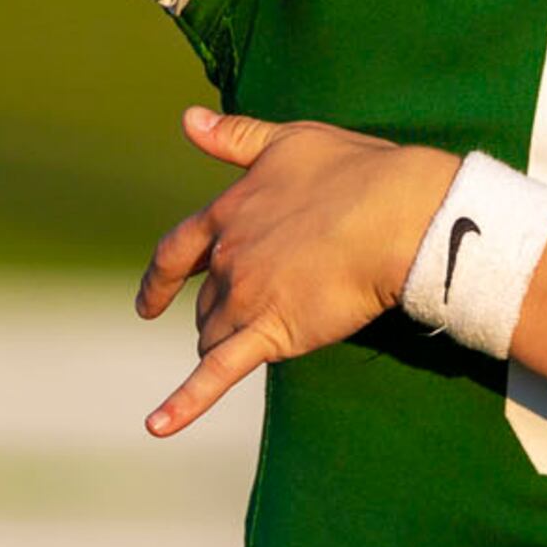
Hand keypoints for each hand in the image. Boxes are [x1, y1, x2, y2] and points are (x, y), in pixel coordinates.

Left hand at [134, 108, 459, 437]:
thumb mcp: (287, 141)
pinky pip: (216, 376)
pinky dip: (182, 404)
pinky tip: (157, 426)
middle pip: (205, 301)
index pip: (177, 251)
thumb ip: (234, 137)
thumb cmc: (353, 172)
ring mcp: (244, 299)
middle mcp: (226, 258)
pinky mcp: (270, 334)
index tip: (149, 302)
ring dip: (222, 343)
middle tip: (246, 319)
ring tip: (246, 350)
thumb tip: (187, 119)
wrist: (396, 217)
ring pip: (214, 335)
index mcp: (227, 213)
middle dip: (216, 312)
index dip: (161, 279)